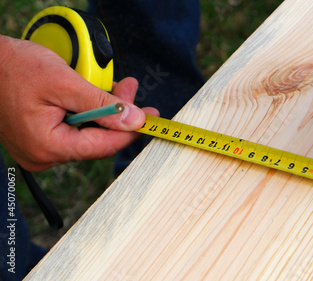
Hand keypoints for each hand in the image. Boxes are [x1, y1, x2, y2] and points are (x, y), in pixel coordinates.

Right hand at [0, 35, 158, 171]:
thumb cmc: (14, 68)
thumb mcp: (64, 82)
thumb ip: (101, 104)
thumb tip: (134, 121)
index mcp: (47, 147)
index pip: (103, 146)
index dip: (131, 131)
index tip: (152, 118)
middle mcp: (44, 155)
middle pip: (98, 140)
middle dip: (118, 114)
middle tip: (129, 87)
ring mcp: (42, 149)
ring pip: (89, 134)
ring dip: (104, 110)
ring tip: (113, 86)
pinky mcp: (42, 139)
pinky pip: (75, 130)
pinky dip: (89, 112)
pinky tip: (95, 95)